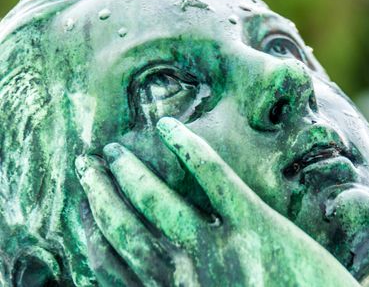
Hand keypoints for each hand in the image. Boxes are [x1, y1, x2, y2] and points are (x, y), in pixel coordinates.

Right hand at [76, 117, 359, 286]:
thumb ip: (191, 282)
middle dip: (101, 197)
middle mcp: (189, 277)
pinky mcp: (258, 225)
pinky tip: (170, 126)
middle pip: (127, 230)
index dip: (92, 232)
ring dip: (131, 172)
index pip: (114, 266)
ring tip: (112, 149)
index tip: (81, 206)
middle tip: (87, 166)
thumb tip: (163, 262)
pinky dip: (189, 149)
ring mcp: (222, 249)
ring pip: (159, 202)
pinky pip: (214, 179)